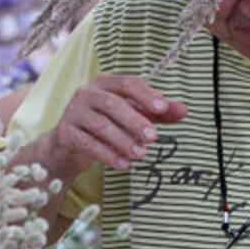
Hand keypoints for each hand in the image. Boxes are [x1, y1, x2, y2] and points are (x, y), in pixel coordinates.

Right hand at [34, 74, 186, 180]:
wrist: (69, 145)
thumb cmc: (106, 125)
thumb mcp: (133, 116)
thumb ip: (158, 113)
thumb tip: (184, 110)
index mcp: (105, 83)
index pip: (127, 83)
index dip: (145, 94)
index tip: (163, 109)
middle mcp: (87, 93)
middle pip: (112, 103)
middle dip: (135, 120)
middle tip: (154, 137)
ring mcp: (73, 112)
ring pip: (100, 125)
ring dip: (123, 140)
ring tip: (141, 155)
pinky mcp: (65, 132)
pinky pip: (87, 143)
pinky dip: (106, 154)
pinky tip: (122, 165)